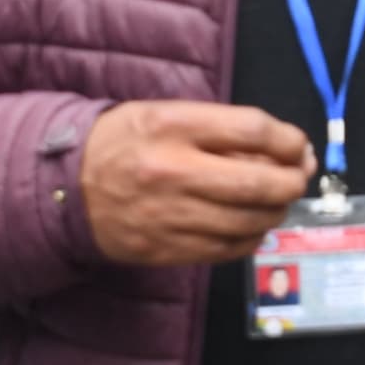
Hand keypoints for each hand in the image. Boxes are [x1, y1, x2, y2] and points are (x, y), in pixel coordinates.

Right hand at [81, 100, 313, 265]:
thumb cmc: (123, 144)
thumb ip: (220, 129)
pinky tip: (251, 225)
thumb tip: (282, 151)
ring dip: (275, 212)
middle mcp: (173, 171)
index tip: (298, 146)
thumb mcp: (165, 115)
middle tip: (297, 177)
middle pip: (259, 182)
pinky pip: (227, 249)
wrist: (65, 188)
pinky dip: (251, 237)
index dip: (288, 140)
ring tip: (274, 201)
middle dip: (291, 181)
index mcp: (172, 126)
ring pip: (249, 221)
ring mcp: (170, 216)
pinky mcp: (166, 249)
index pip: (252, 130)